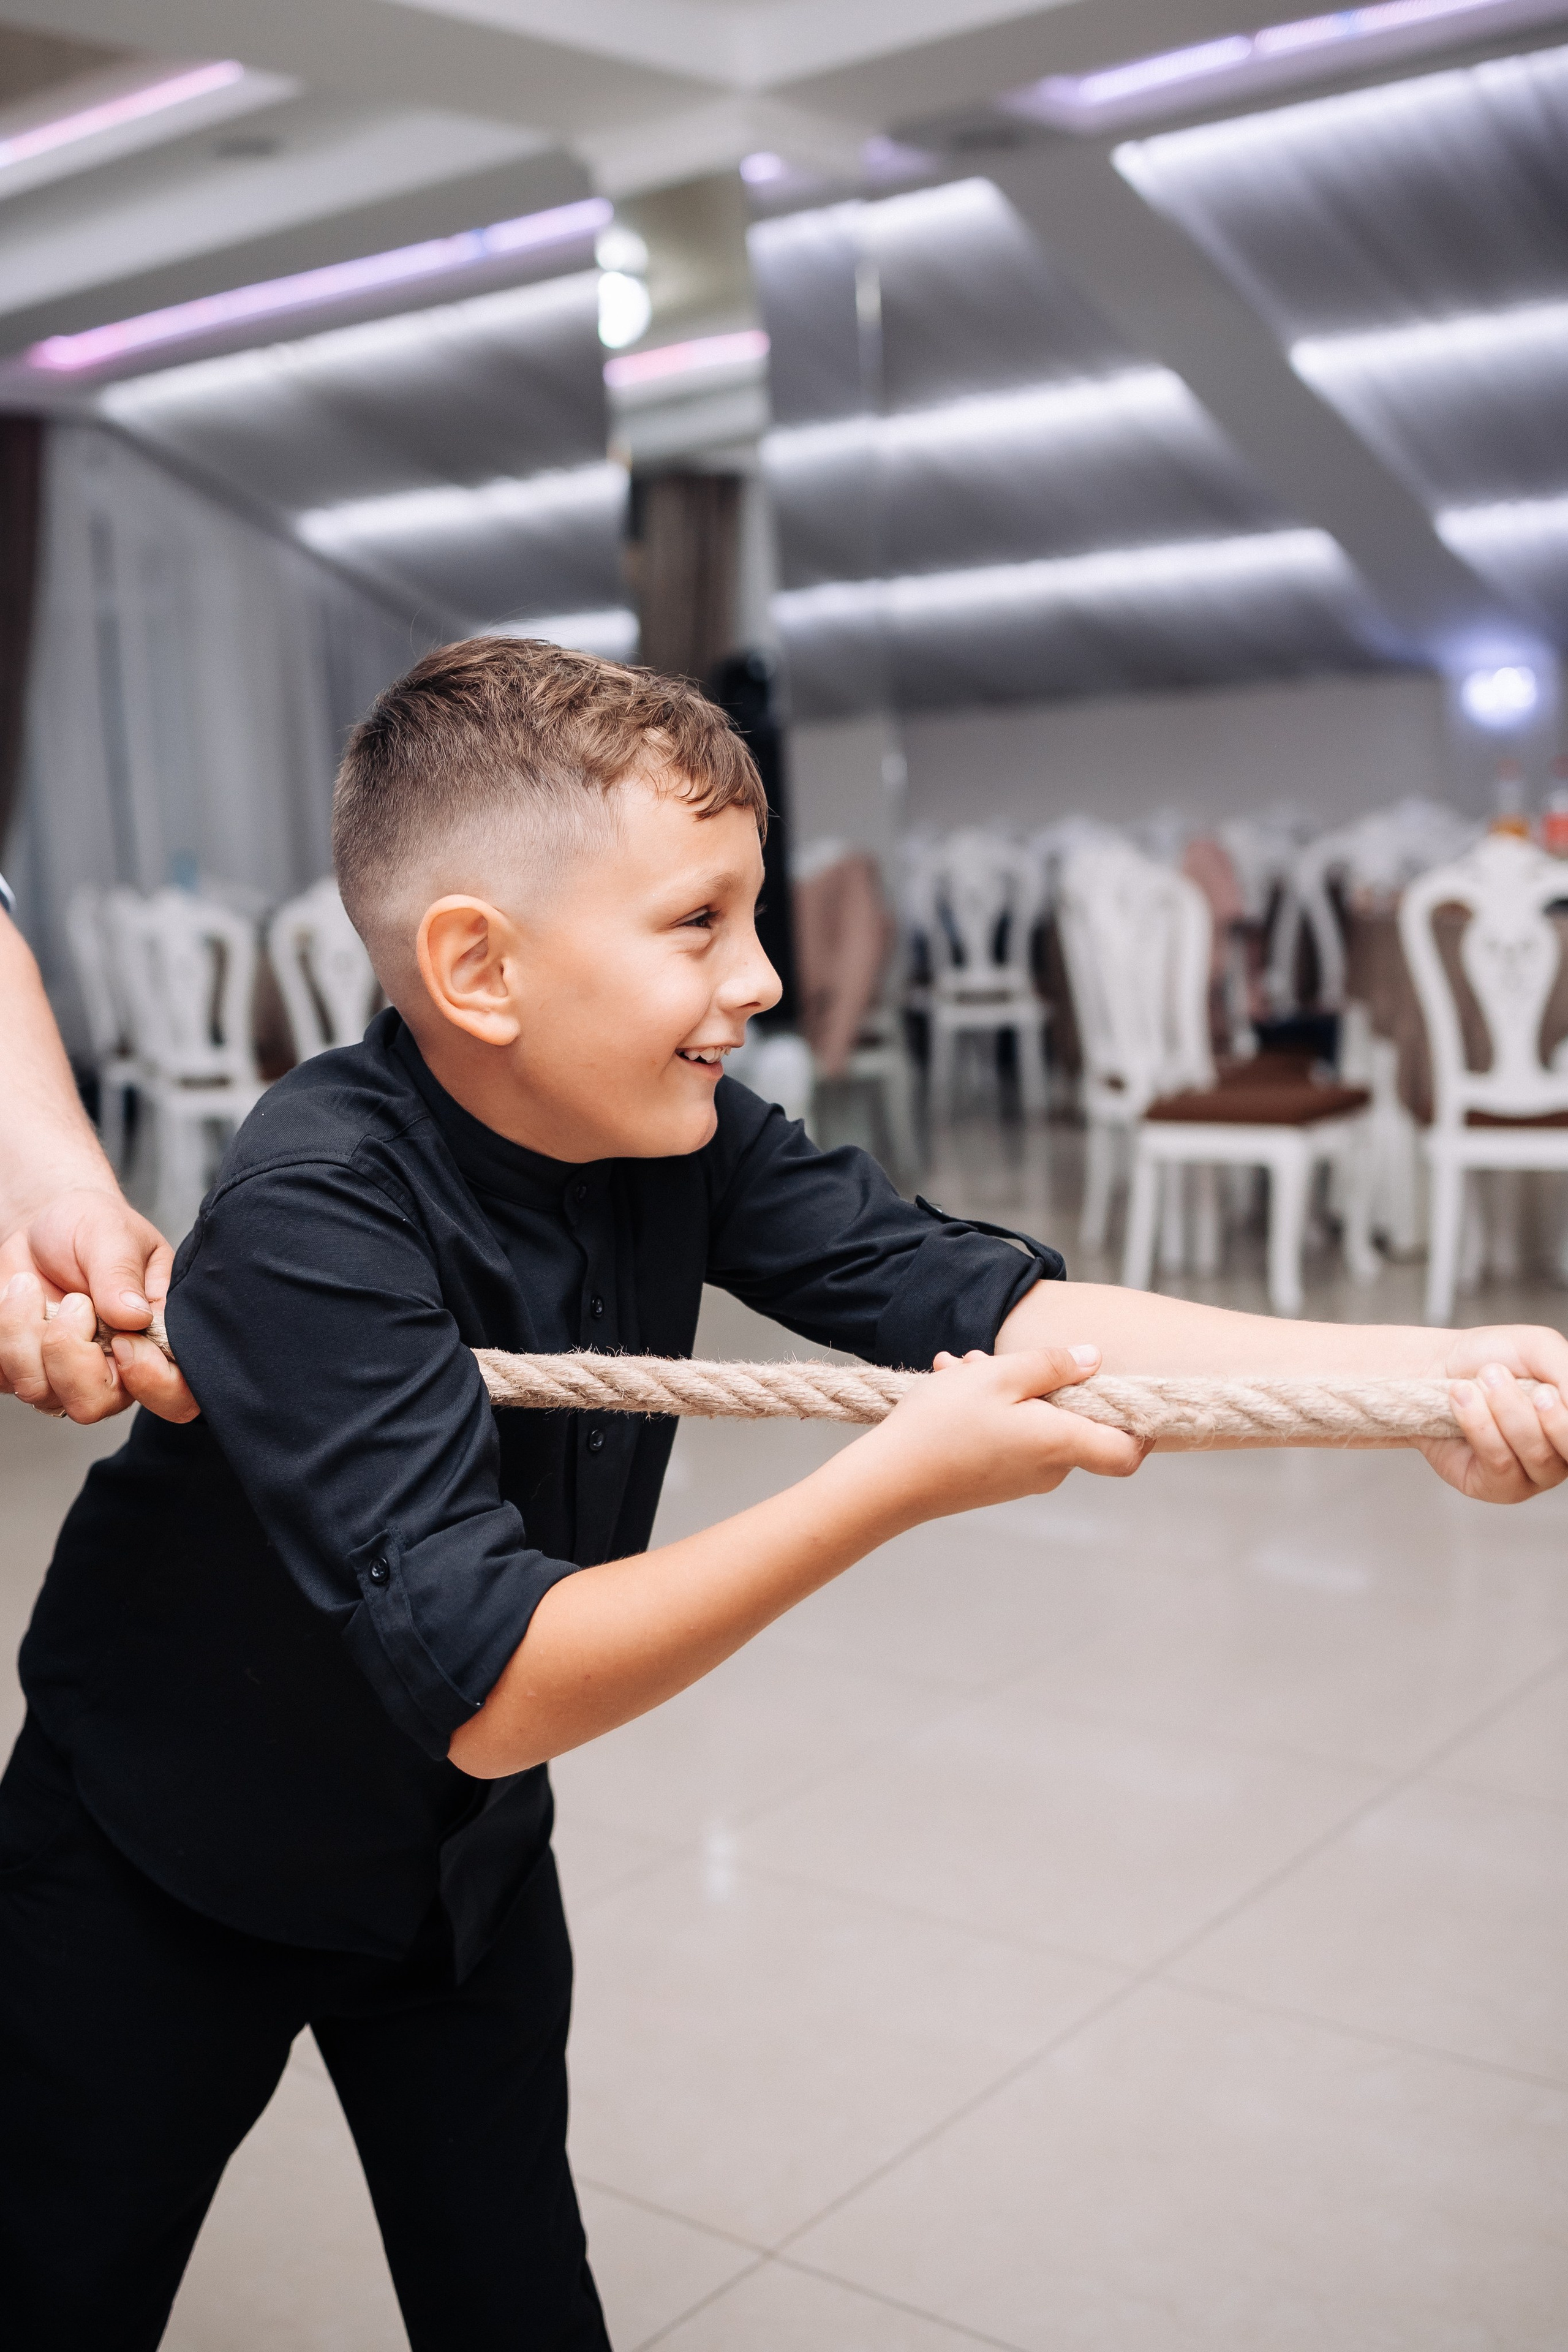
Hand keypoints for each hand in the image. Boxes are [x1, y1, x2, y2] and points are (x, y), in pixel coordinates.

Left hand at [0, 1187, 197, 1423]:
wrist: (44, 1223)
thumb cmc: (91, 1226)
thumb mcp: (114, 1235)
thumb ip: (123, 1274)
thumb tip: (134, 1317)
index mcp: (156, 1341)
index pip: (174, 1395)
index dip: (150, 1382)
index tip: (122, 1340)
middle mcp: (114, 1369)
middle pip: (93, 1406)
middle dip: (68, 1355)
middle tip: (73, 1302)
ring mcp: (63, 1376)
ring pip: (39, 1392)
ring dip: (24, 1332)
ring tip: (31, 1287)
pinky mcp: (22, 1369)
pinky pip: (3, 1377)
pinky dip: (2, 1331)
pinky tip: (17, 1297)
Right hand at [866, 1342, 1147, 1521]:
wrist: (887, 1483)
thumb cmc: (943, 1425)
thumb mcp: (1000, 1376)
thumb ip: (1053, 1364)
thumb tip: (1094, 1358)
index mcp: (1061, 1443)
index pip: (1128, 1452)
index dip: (1140, 1427)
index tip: (1126, 1393)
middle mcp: (1048, 1469)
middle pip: (1070, 1421)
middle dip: (1037, 1381)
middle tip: (987, 1358)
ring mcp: (1019, 1479)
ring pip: (1031, 1422)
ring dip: (1002, 1390)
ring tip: (957, 1369)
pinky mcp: (993, 1481)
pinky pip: (1006, 1437)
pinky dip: (986, 1411)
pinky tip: (949, 1388)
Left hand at [1417, 1323, 1567, 1503]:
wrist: (1437, 1367)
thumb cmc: (1492, 1358)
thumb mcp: (1538, 1348)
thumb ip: (1566, 1370)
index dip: (1563, 1418)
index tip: (1544, 1389)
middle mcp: (1559, 1454)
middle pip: (1566, 1448)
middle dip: (1531, 1411)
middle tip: (1497, 1376)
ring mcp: (1530, 1475)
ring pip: (1535, 1454)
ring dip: (1501, 1411)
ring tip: (1473, 1383)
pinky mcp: (1494, 1487)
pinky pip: (1500, 1465)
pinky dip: (1479, 1427)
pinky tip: (1460, 1400)